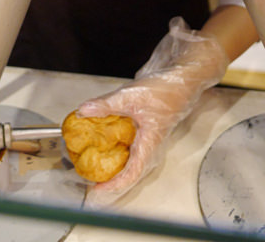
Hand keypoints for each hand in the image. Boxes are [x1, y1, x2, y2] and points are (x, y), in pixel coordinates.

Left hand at [77, 17, 228, 207]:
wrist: (181, 75)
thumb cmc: (167, 89)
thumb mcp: (130, 96)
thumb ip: (106, 105)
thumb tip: (82, 111)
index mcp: (150, 144)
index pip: (131, 174)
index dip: (113, 185)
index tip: (96, 189)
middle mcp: (149, 144)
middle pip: (129, 170)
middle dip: (109, 177)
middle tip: (89, 179)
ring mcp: (147, 135)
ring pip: (128, 156)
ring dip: (111, 160)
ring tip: (90, 161)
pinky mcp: (143, 124)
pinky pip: (127, 140)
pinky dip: (113, 142)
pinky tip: (98, 136)